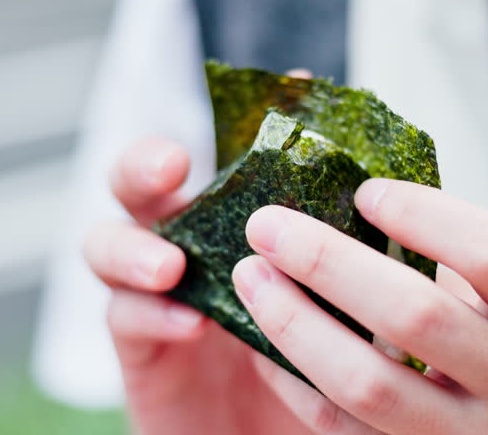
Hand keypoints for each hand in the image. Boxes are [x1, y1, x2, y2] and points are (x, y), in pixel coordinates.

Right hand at [84, 138, 312, 434]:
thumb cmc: (312, 365)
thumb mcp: (335, 304)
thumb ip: (335, 255)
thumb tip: (380, 193)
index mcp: (229, 228)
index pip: (208, 164)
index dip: (229, 132)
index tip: (235, 121)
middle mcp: (184, 250)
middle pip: (135, 190)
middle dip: (141, 169)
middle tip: (171, 168)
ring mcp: (153, 297)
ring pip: (107, 247)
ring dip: (132, 249)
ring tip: (169, 266)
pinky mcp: (140, 352)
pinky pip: (126, 321)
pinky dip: (152, 315)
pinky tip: (189, 323)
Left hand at [233, 179, 487, 433]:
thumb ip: (468, 258)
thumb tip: (356, 198)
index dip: (423, 214)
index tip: (362, 190)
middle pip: (415, 316)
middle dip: (328, 261)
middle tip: (269, 224)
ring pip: (367, 384)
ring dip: (294, 323)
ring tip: (251, 277)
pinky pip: (340, 427)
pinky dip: (292, 381)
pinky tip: (261, 343)